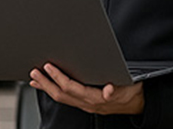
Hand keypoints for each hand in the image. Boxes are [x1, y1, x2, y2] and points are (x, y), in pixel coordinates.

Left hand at [29, 63, 143, 114]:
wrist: (137, 103)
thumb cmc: (132, 92)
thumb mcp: (129, 87)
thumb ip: (117, 89)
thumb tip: (108, 91)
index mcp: (96, 99)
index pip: (72, 88)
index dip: (59, 78)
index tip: (49, 67)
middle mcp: (88, 104)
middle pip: (61, 94)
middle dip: (46, 83)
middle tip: (34, 72)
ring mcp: (85, 105)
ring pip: (61, 98)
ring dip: (46, 87)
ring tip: (35, 79)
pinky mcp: (84, 103)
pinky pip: (65, 98)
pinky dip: (53, 91)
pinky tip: (46, 85)